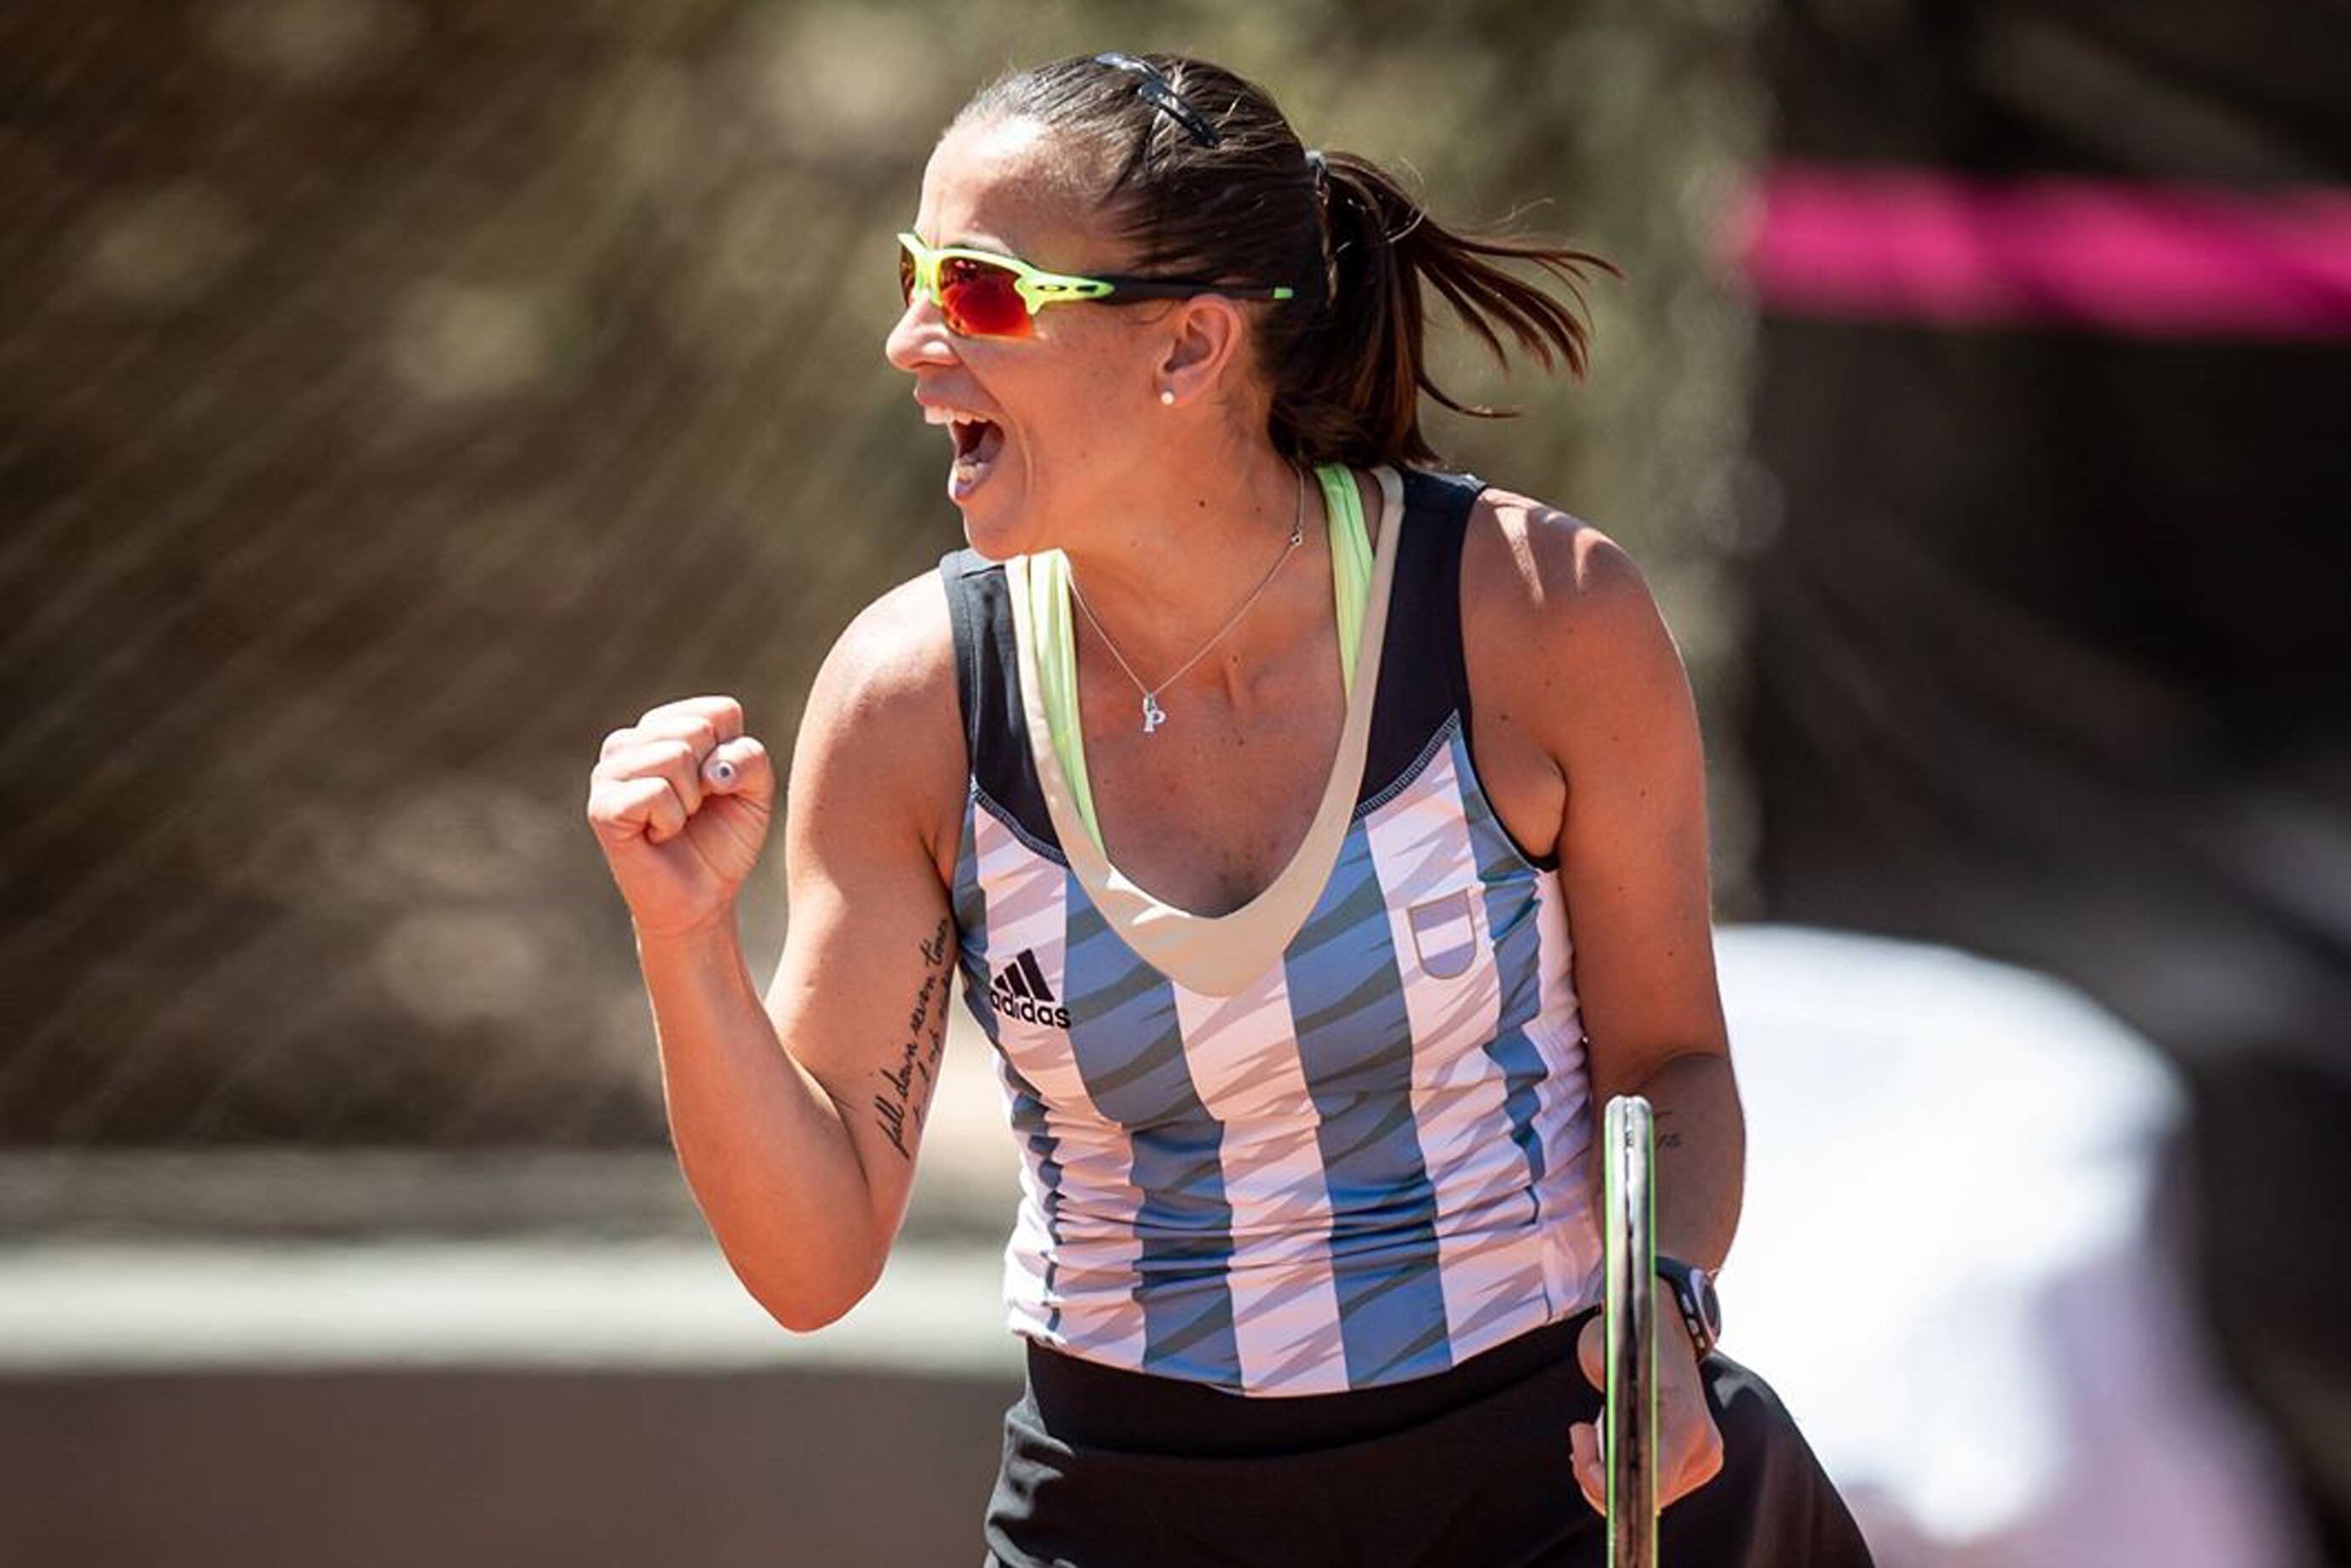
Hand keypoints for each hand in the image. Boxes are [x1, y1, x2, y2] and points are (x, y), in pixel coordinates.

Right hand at [586, 695, 774, 938]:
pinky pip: (656, 792)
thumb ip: (749, 758)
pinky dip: (671, 820)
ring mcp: (609, 772)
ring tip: (676, 821)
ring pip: (675, 756)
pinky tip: (658, 835)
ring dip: (691, 801)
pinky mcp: (602, 806)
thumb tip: (712, 765)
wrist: (701, 897)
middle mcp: (629, 742)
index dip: (734, 755)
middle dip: (711, 778)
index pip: (720, 711)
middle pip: (697, 729)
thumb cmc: (723, 839)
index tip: (718, 788)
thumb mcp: (755, 792)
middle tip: (695, 809)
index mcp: (663, 727)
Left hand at [1566, 1279, 1725, 1515]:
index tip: (1585, 1462)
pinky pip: (1648, 1485)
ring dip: (1608, 1472)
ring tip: (1593, 1430)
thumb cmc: (1634, 1336)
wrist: (1666, 1323)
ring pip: (1643, 1496)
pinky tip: (1608, 1440)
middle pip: (1643, 1497)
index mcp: (1685, 1423)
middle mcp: (1702, 1448)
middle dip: (1600, 1474)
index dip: (1611, 1486)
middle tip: (1580, 1432)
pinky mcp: (1693, 1464)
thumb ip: (1606, 1409)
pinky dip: (1621, 1470)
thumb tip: (1598, 1448)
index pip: (1653, 1485)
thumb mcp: (1607, 1357)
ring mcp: (1701, 1458)